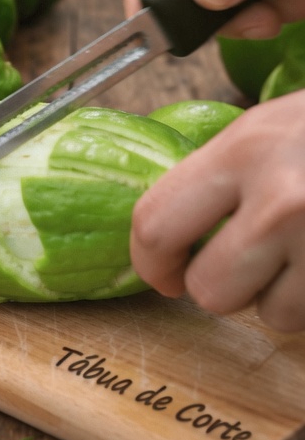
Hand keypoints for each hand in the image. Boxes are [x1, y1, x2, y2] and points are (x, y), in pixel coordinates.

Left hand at [131, 92, 304, 331]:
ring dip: (281, 297)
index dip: (151, 262)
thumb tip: (172, 222)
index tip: (162, 271)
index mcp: (244, 150)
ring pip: (270, 315)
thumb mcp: (273, 124)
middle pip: (208, 291)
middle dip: (221, 288)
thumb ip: (222, 170)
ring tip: (303, 253)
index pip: (155, 223)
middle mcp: (281, 199)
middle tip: (241, 267)